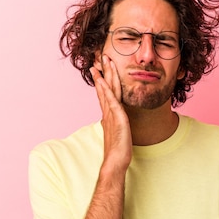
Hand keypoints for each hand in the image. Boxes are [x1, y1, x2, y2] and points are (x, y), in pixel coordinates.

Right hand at [89, 56, 131, 171]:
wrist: (116, 161)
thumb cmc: (118, 150)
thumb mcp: (119, 132)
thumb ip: (117, 124)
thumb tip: (118, 121)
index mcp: (109, 114)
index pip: (105, 93)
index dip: (102, 80)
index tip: (99, 68)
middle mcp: (108, 112)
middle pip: (105, 87)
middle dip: (103, 71)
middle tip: (100, 57)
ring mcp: (111, 114)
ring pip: (108, 90)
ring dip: (105, 75)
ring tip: (103, 62)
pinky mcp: (116, 119)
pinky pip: (111, 101)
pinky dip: (107, 90)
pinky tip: (104, 82)